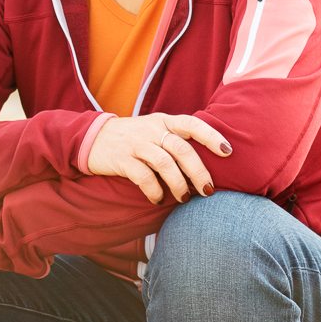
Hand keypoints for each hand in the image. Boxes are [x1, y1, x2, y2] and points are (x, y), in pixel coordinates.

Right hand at [86, 112, 232, 204]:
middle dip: (199, 172)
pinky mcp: (122, 159)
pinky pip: (143, 177)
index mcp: (164, 121)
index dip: (212, 136)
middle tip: (208, 190)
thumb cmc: (134, 138)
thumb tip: (208, 164)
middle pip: (182, 149)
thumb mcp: (155, 130)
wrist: (93, 138)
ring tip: (183, 198)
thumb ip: (177, 140)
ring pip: (165, 163)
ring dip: (178, 184)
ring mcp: (136, 144)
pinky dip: (154, 191)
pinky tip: (158, 199)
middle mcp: (152, 130)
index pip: (192, 124)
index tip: (227, 152)